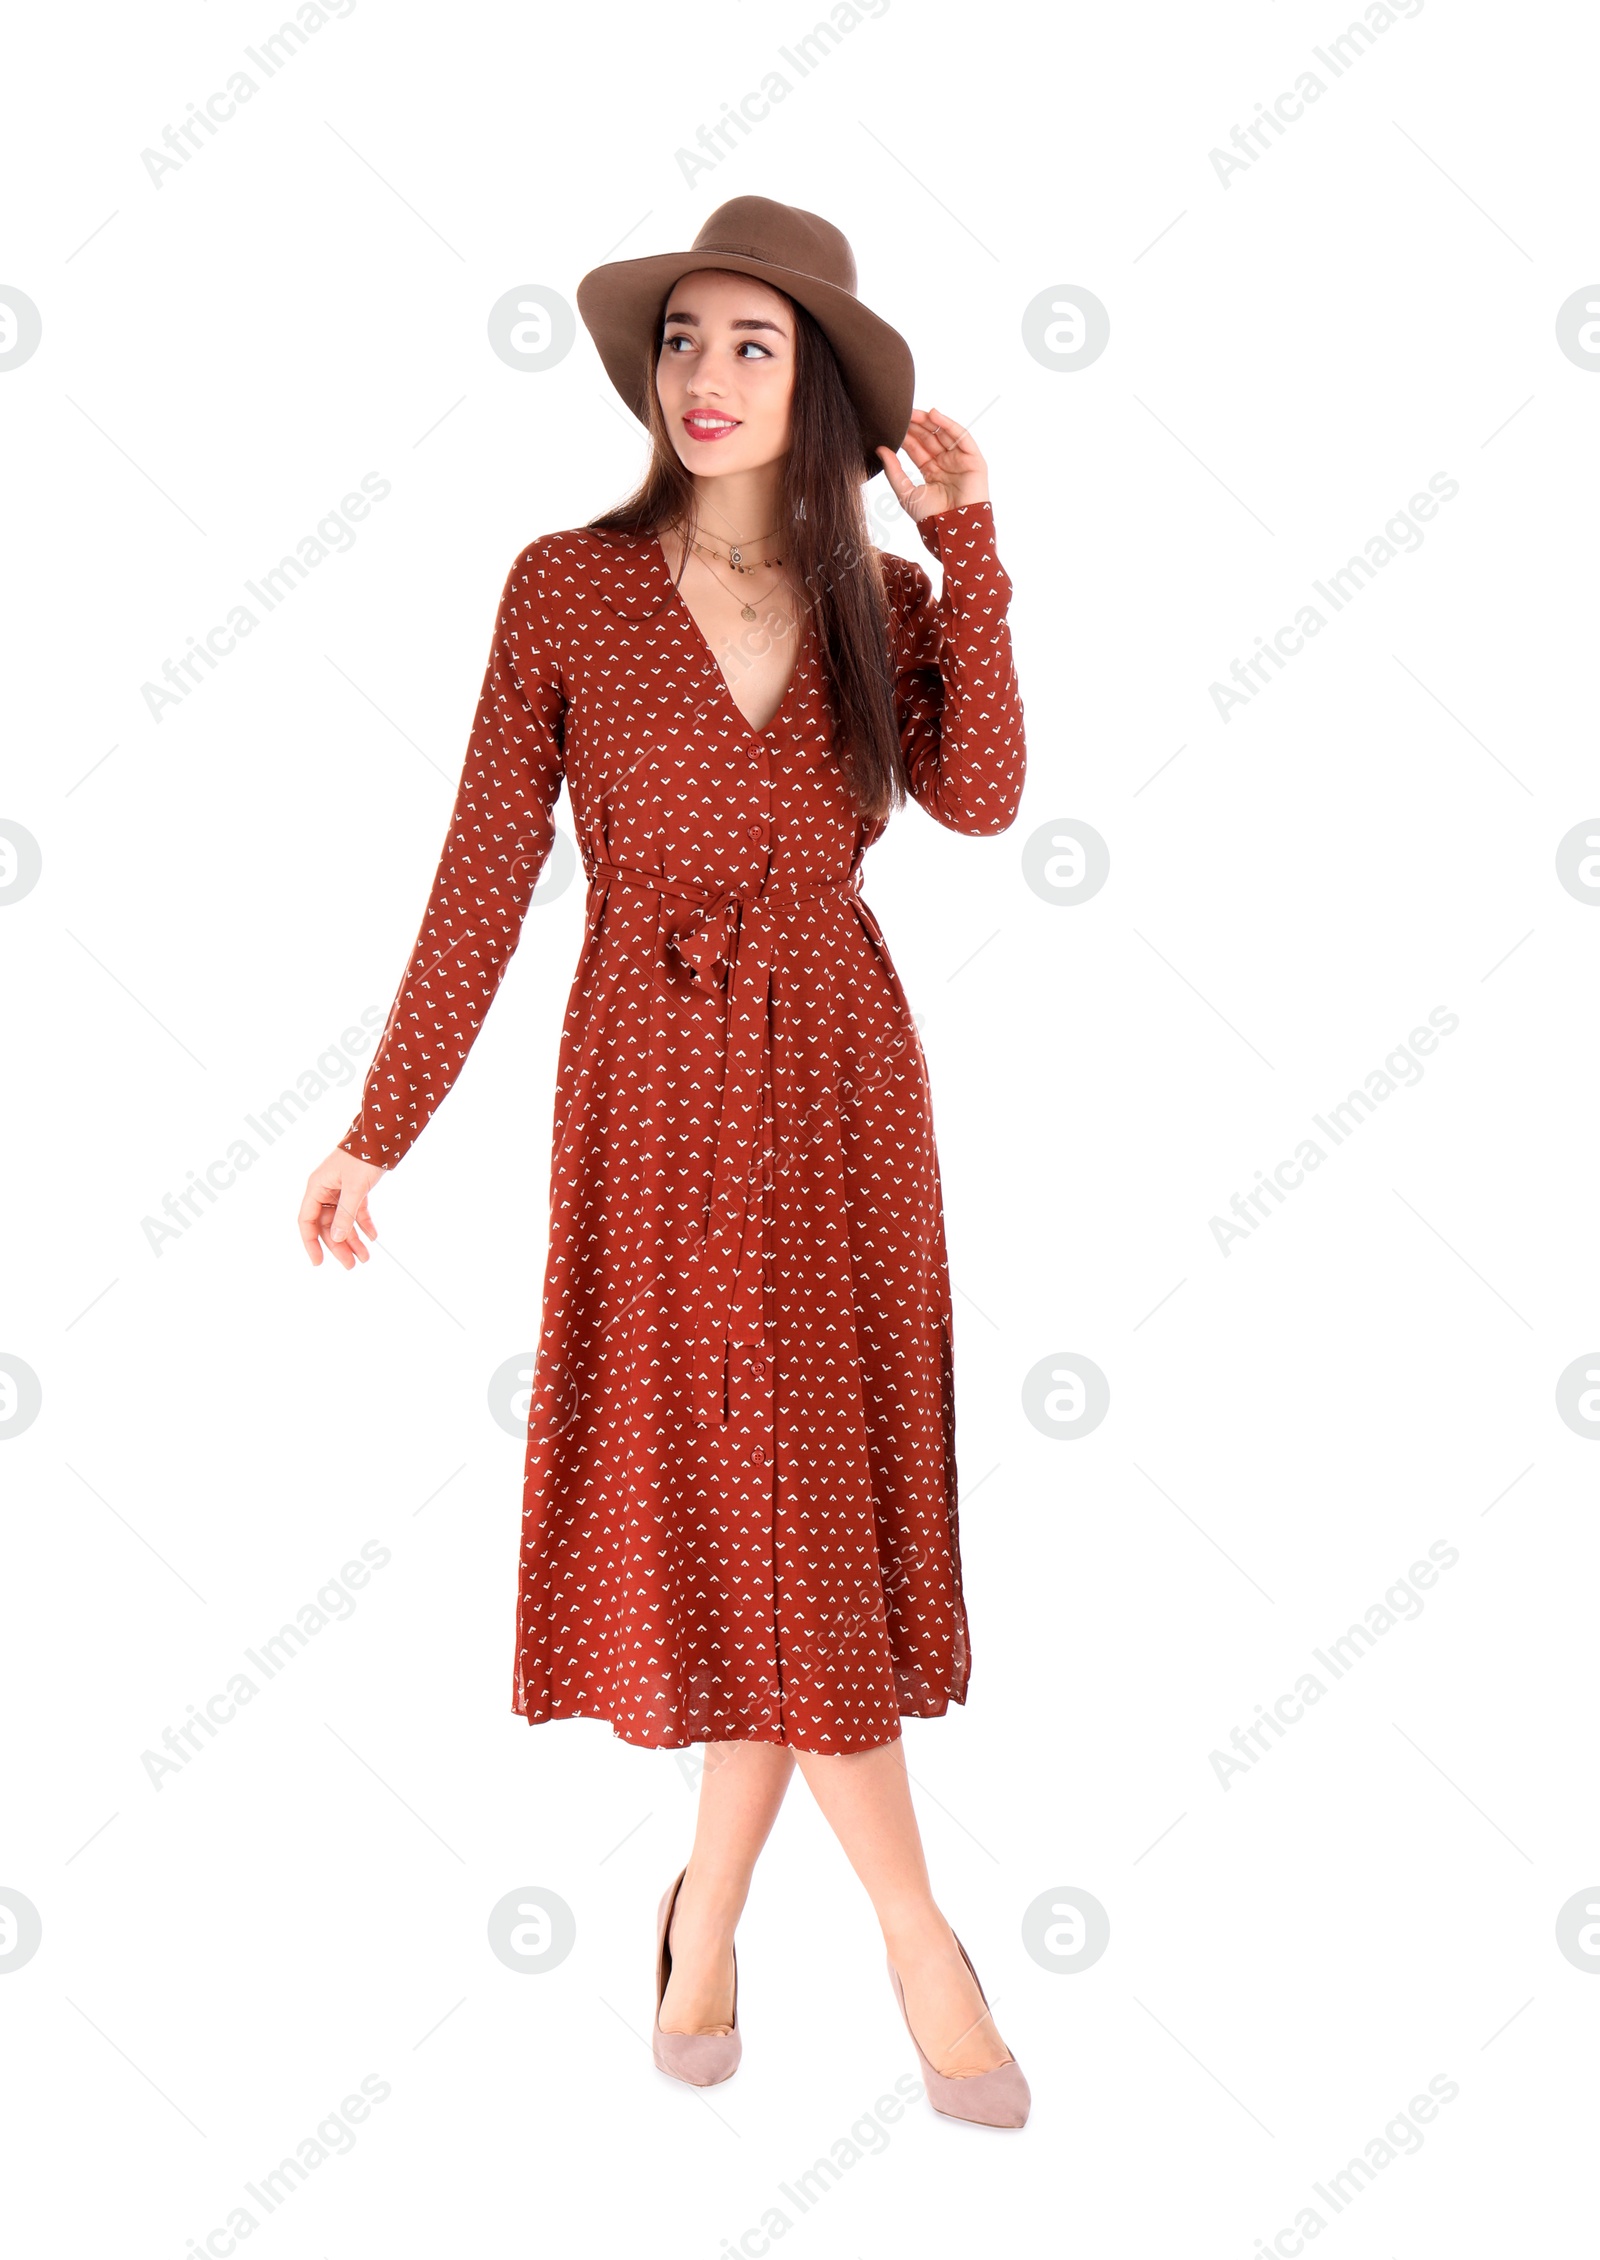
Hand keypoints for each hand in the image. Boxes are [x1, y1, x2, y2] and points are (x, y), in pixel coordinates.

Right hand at [299, 1149, 383, 1269]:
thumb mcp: (354, 1188)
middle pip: (327, 1225)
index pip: (307, 1221)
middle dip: (339, 1246)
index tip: (318, 1262)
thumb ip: (345, 1214)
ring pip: (342, 1221)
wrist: (381, 1136)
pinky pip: (356, 1212)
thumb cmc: (363, 1156)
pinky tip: (373, 1237)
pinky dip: (364, 1224)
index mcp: (316, 1187)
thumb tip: (335, 1238)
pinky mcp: (355, 1189)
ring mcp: (339, 1190)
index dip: (311, 1242)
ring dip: (353, 1239)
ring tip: (366, 1257)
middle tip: (351, 1265)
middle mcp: (325, 1190)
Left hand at [876, 406, 989, 519]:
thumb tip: (880, 448)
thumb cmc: (930, 517)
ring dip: (930, 421)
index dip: (906, 435)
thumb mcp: (906, 492)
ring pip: (944, 434)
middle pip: (930, 438)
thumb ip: (893, 471)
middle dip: (916, 425)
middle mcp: (946, 464)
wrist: (953, 531)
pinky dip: (948, 424)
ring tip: (914, 412)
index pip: (917, 448)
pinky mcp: (973, 460)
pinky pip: (961, 437)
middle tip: (901, 413)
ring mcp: (960, 461)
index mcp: (931, 472)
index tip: (892, 424)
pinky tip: (934, 415)